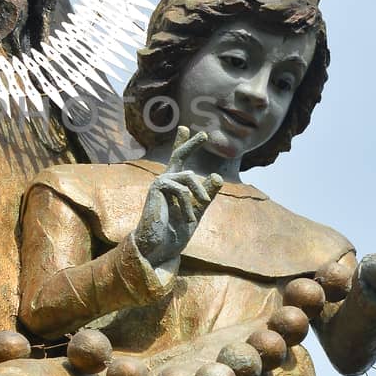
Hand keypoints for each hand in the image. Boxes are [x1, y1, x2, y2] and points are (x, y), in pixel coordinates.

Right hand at [134, 127, 222, 268]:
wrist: (159, 246)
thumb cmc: (175, 231)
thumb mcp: (197, 210)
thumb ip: (206, 194)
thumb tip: (217, 175)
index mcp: (174, 185)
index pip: (179, 161)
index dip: (184, 144)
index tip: (186, 129)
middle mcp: (166, 180)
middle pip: (178, 155)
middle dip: (191, 144)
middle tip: (205, 135)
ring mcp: (160, 183)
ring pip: (188, 177)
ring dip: (199, 194)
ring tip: (199, 211)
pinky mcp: (158, 188)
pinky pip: (182, 189)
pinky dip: (189, 205)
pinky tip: (188, 218)